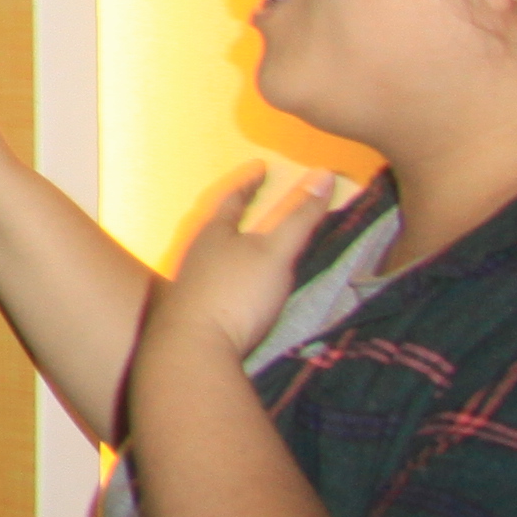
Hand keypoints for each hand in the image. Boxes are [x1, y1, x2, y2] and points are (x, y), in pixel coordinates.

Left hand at [159, 161, 350, 361]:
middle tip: (254, 200)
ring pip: (215, 252)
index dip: (248, 181)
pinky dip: (234, 272)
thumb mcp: (275, 251)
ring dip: (234, 242)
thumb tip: (323, 174)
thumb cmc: (236, 292)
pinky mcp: (197, 309)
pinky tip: (243, 286)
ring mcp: (193, 282)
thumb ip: (299, 217)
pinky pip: (218, 279)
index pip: (231, 197)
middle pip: (218, 224)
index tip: (260, 168)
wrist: (197, 349)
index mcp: (213, 232)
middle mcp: (197, 252)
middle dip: (236, 210)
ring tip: (253, 241)